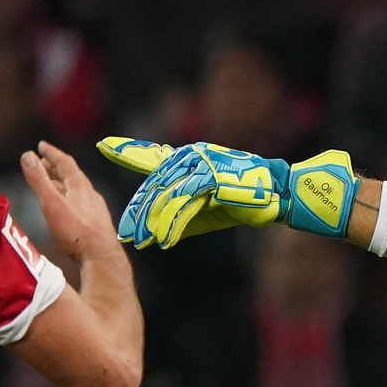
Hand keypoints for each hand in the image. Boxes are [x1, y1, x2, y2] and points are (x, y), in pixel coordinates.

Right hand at [21, 141, 118, 263]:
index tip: (41, 145)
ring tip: (50, 183)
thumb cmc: (75, 231)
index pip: (65, 162)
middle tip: (43, 162)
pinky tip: (68, 208)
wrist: (101, 257)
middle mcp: (91, 194)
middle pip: (71, 175)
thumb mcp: (52, 203)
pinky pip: (82, 204)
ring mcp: (96, 209)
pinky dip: (70, 199)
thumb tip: (27, 155)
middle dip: (56, 167)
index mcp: (80, 186)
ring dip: (62, 184)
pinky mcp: (97, 223)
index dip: (52, 153)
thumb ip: (39, 180)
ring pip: (77, 190)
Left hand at [98, 137, 357, 248]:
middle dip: (138, 210)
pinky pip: (186, 204)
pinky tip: (164, 240)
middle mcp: (193, 158)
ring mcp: (202, 167)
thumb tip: (154, 234)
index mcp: (191, 162)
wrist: (281, 195)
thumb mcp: (207, 210)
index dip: (129, 149)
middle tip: (122, 231)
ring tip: (138, 240)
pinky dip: (174, 223)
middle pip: (155, 184)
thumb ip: (181, 216)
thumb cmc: (247, 201)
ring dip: (151, 221)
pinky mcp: (212, 180)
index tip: (105, 145)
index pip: (153, 156)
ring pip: (166, 194)